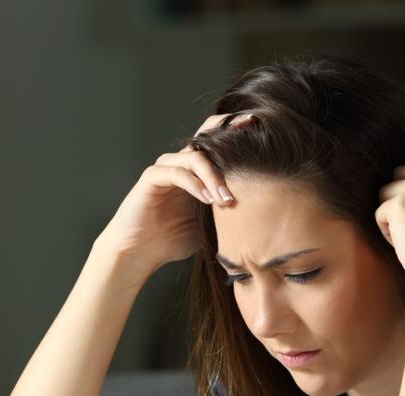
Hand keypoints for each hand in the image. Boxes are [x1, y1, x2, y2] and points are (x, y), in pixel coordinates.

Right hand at [97, 113, 255, 274]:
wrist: (140, 253)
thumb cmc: (173, 239)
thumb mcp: (210, 225)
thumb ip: (228, 212)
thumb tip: (263, 211)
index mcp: (198, 172)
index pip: (219, 144)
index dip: (237, 134)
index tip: (264, 133)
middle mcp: (182, 164)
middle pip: (206, 137)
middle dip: (229, 133)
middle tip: (252, 134)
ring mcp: (166, 168)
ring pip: (194, 158)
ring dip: (214, 177)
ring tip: (226, 200)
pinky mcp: (152, 178)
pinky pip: (176, 173)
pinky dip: (194, 184)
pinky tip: (207, 200)